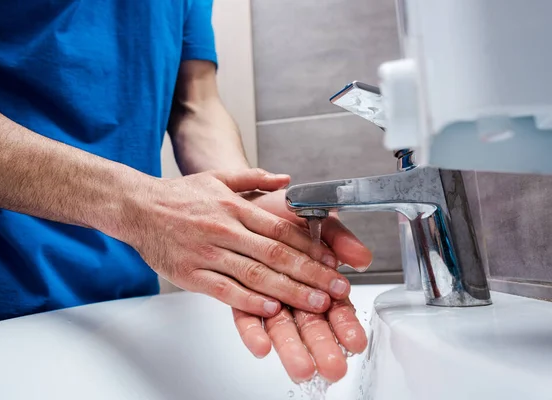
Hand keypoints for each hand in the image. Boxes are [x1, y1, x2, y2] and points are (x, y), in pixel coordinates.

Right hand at [116, 168, 351, 316]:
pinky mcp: (191, 274)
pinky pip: (225, 291)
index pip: (281, 230)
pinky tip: (271, 310)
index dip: (311, 247)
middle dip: (311, 275)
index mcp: (235, 208)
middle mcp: (225, 230)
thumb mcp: (217, 177)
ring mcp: (208, 253)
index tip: (333, 262)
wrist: (137, 207)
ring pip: (255, 275)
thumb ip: (254, 178)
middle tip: (336, 290)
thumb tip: (287, 180)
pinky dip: (249, 302)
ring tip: (316, 304)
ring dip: (289, 292)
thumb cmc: (179, 196)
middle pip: (276, 255)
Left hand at [233, 190, 372, 382]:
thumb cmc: (283, 210)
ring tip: (302, 368)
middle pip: (310, 324)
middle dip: (322, 346)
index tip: (355, 341)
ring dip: (291, 347)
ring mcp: (267, 295)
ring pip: (280, 326)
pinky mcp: (238, 294)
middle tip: (333, 367)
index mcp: (317, 276)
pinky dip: (253, 332)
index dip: (345, 323)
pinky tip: (261, 348)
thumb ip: (340, 239)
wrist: (246, 199)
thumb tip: (362, 258)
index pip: (335, 306)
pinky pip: (245, 316)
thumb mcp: (319, 218)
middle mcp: (293, 291)